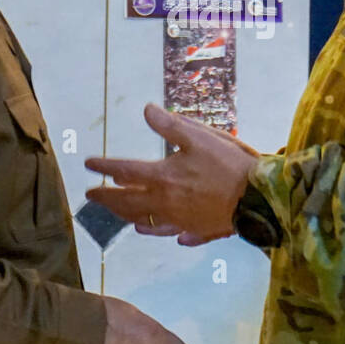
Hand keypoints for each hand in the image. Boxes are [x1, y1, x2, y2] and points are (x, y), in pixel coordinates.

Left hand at [84, 103, 258, 242]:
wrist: (256, 198)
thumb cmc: (228, 164)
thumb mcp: (199, 137)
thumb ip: (170, 126)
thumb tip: (146, 110)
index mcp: (162, 177)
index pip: (124, 170)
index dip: (103, 166)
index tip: (87, 163)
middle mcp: (165, 202)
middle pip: (127, 201)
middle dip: (106, 198)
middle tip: (90, 195)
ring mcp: (180, 220)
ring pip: (145, 220)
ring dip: (126, 216)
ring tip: (117, 213)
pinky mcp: (197, 230)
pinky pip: (173, 234)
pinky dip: (159, 232)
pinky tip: (157, 231)